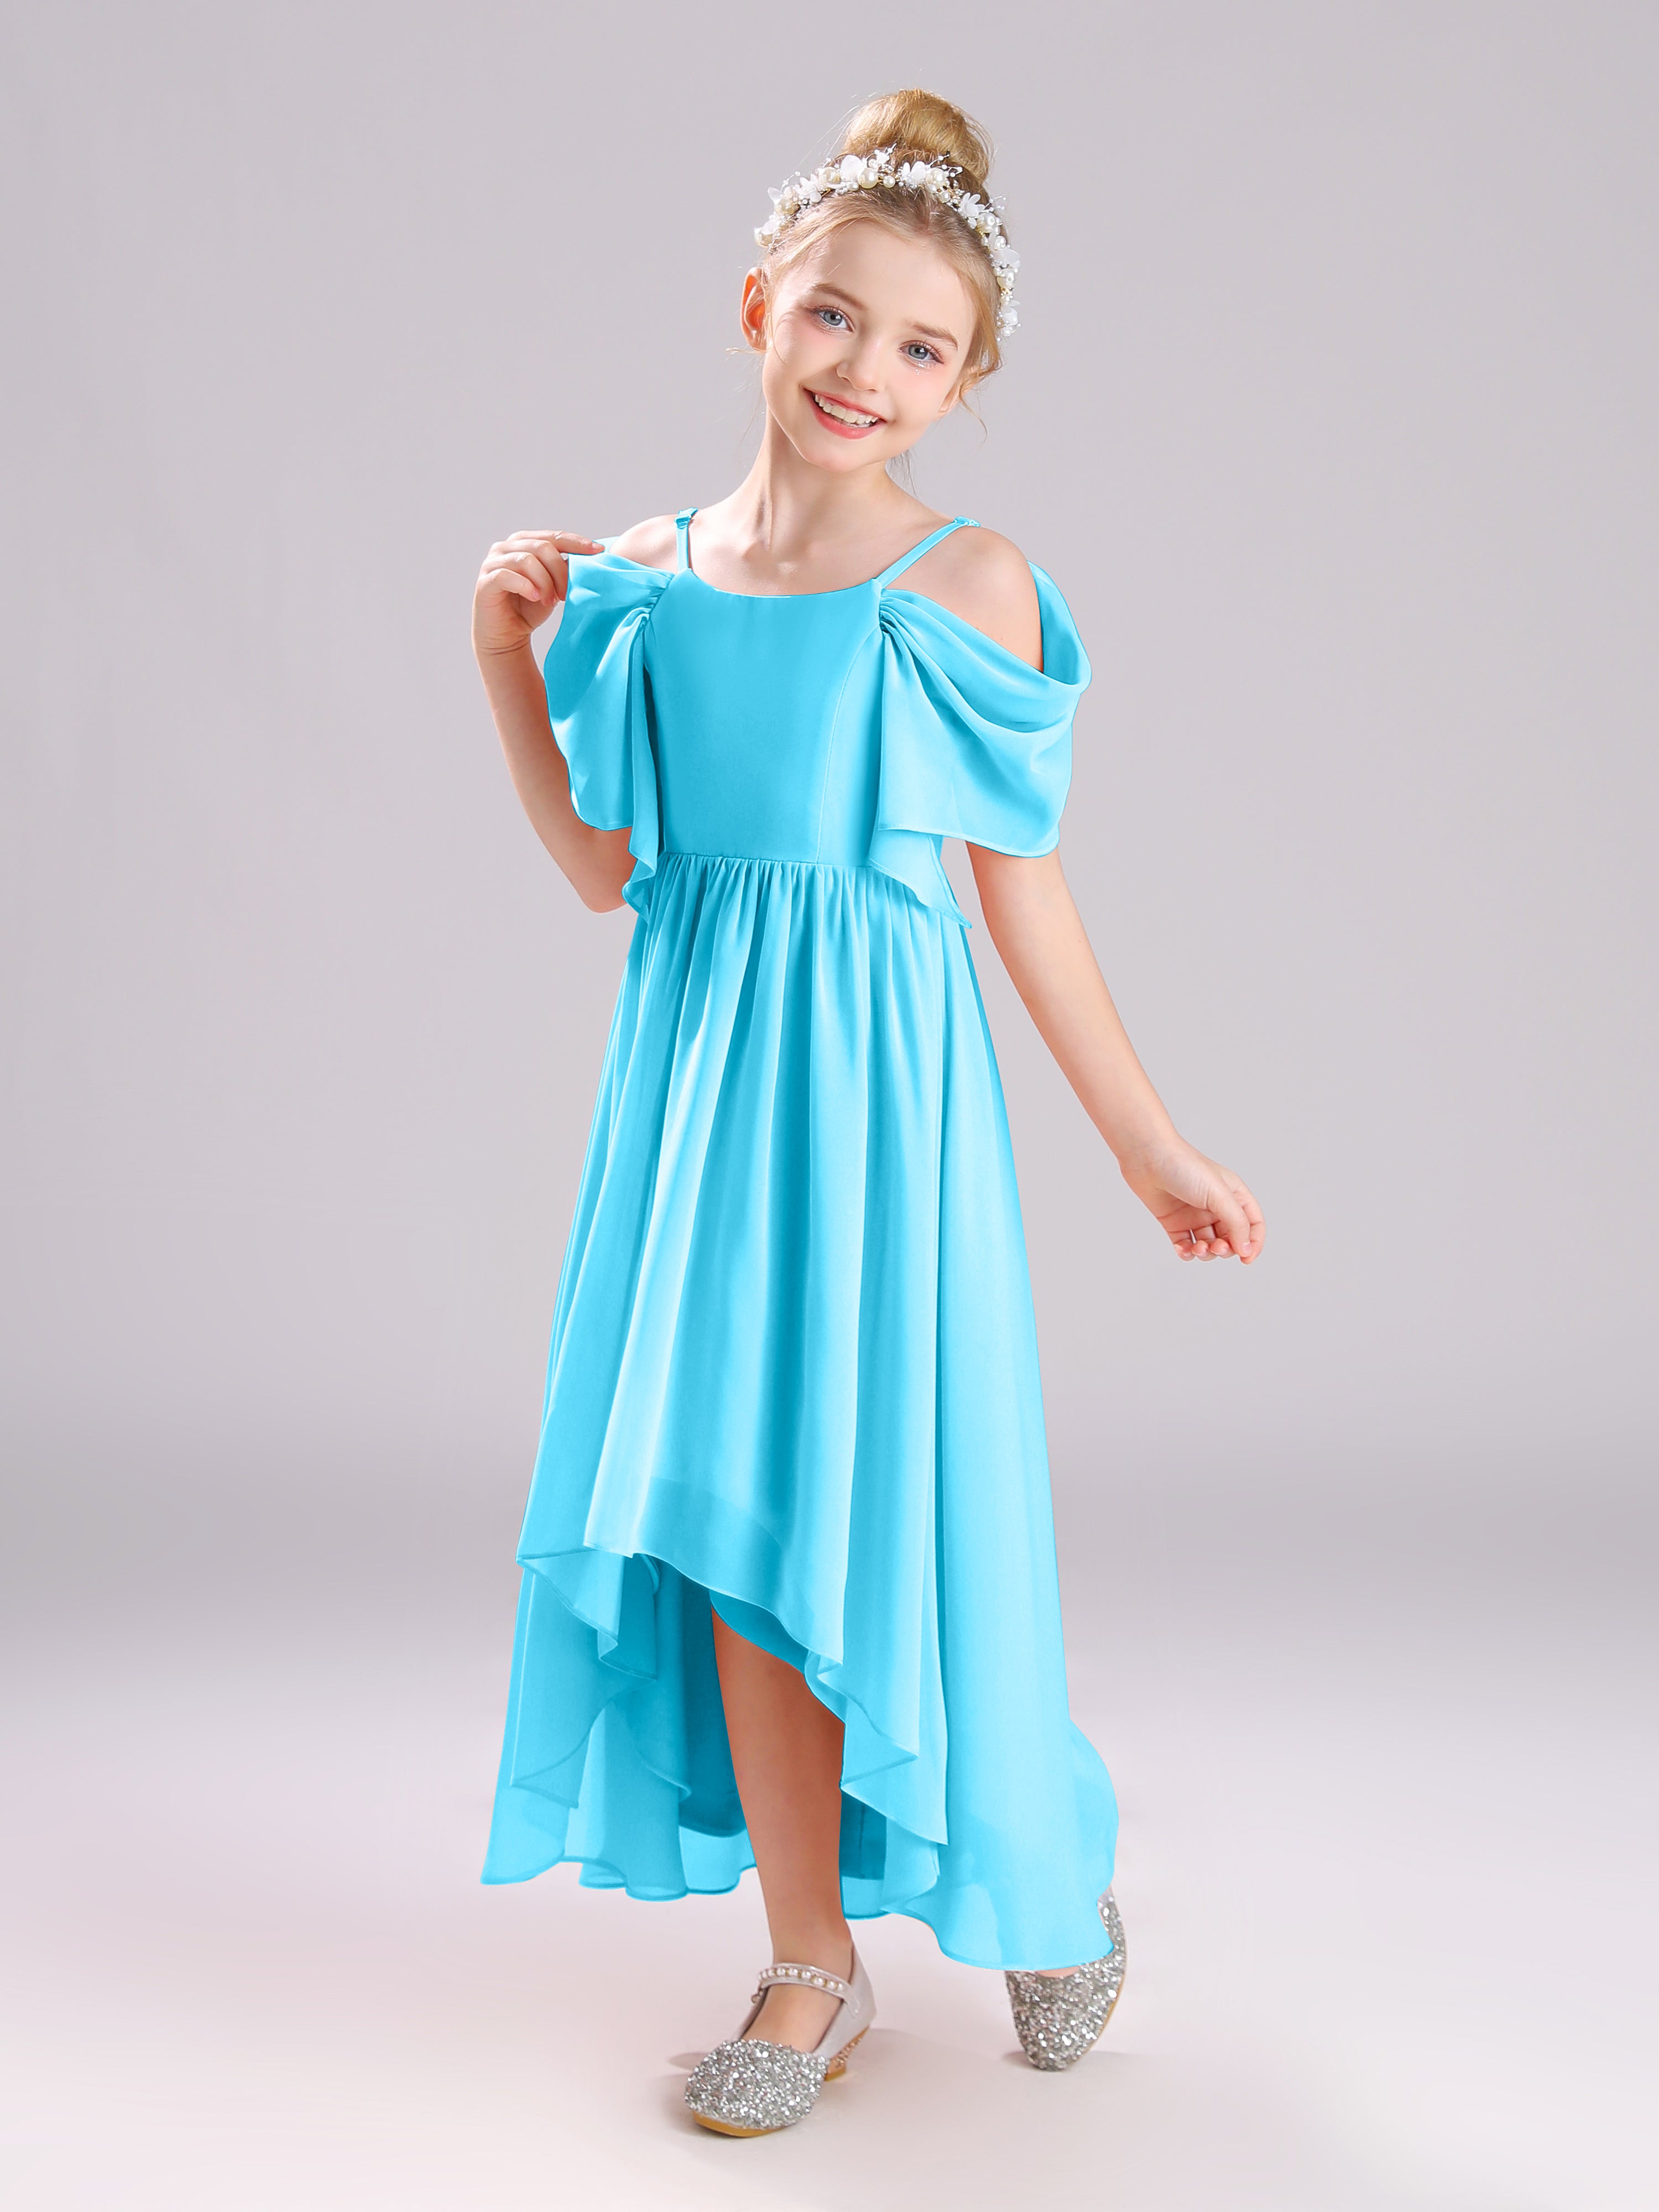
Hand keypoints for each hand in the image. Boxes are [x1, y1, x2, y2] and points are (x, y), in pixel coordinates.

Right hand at [472, 529, 601, 658]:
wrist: (506, 635)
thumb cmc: (530, 608)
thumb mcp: (554, 587)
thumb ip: (565, 570)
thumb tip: (590, 558)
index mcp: (525, 543)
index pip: (554, 536)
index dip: (577, 542)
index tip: (598, 551)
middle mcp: (506, 547)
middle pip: (543, 547)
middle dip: (559, 570)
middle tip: (567, 594)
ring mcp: (493, 562)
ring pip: (527, 560)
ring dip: (544, 581)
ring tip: (550, 601)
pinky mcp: (485, 581)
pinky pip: (507, 576)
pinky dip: (526, 586)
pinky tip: (535, 598)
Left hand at [1121, 1138, 1264, 1262]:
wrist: (1147, 1157)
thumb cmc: (1185, 1167)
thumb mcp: (1219, 1194)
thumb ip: (1236, 1222)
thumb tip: (1245, 1250)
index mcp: (1233, 1195)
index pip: (1253, 1224)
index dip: (1254, 1243)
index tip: (1246, 1259)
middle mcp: (1216, 1207)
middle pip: (1231, 1239)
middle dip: (1225, 1249)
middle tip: (1215, 1247)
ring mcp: (1195, 1216)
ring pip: (1209, 1246)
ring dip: (1206, 1253)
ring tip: (1197, 1248)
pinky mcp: (1174, 1222)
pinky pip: (1186, 1246)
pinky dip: (1186, 1253)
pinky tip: (1183, 1249)